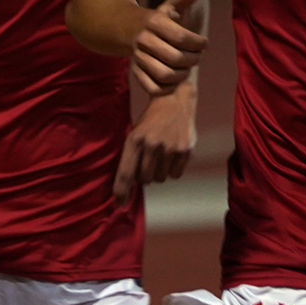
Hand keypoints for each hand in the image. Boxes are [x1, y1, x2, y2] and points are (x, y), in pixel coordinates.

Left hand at [114, 87, 196, 203]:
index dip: (121, 191)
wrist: (174, 100)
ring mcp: (170, 147)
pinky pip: (175, 175)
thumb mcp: (135, 134)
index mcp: (134, 140)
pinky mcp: (185, 150)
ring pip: (160, 179)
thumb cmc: (150, 122)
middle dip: (144, 176)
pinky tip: (171, 154)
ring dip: (158, 172)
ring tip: (160, 156)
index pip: (125, 173)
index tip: (119, 204)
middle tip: (147, 161)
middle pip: (144, 180)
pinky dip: (172, 170)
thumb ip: (131, 158)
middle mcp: (152, 144)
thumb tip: (127, 188)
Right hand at [131, 0, 204, 94]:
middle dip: (193, 59)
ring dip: (182, 74)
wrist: (125, 29)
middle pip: (175, 58)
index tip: (204, 44)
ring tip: (188, 68)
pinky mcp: (136, 71)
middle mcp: (145, 40)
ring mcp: (138, 57)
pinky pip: (153, 87)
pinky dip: (168, 87)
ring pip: (165, 75)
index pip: (181, 37)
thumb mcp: (167, 7)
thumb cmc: (156, 20)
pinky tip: (175, 78)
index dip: (197, 43)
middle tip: (198, 56)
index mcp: (154, 22)